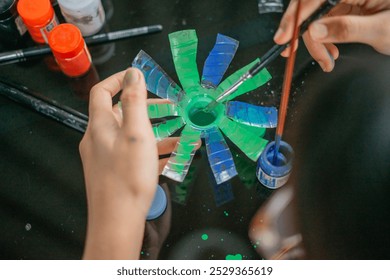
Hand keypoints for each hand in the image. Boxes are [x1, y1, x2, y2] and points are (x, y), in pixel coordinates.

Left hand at [80, 68, 157, 258]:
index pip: (102, 92)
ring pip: (133, 136)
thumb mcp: (136, 133)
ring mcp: (108, 157)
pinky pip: (136, 155)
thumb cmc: (126, 178)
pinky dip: (155, 151)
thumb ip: (135, 101)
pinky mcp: (117, 172)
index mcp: (101, 125)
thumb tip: (133, 72)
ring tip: (182, 133)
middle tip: (171, 108)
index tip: (137, 78)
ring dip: (158, 132)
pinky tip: (175, 155)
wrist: (117, 221)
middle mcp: (100, 139)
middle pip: (123, 114)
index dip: (118, 80)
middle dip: (149, 109)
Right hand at [274, 0, 389, 71]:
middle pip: (311, 7)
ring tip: (327, 60)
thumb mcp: (381, 30)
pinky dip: (323, 40)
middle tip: (294, 53)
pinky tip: (330, 51)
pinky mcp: (346, 6)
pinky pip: (324, 22)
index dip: (296, 17)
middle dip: (303, 33)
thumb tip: (314, 31)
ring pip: (315, 17)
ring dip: (315, 42)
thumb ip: (347, 29)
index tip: (284, 38)